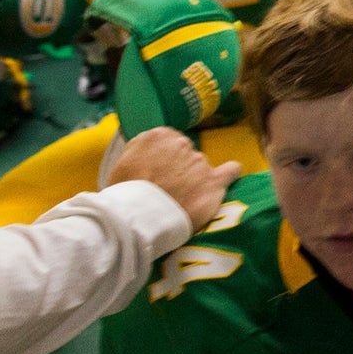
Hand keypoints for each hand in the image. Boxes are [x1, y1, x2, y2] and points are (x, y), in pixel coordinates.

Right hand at [108, 127, 244, 232]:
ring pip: (201, 167)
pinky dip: (230, 174)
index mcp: (158, 136)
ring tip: (182, 198)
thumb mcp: (122, 163)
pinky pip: (230, 171)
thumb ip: (141, 151)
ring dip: (195, 179)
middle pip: (186, 153)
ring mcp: (200, 162)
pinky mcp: (213, 181)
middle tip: (168, 189)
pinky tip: (228, 177)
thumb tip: (153, 152)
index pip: (168, 141)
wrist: (140, 218)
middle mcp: (182, 144)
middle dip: (179, 169)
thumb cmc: (126, 194)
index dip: (164, 159)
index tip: (159, 172)